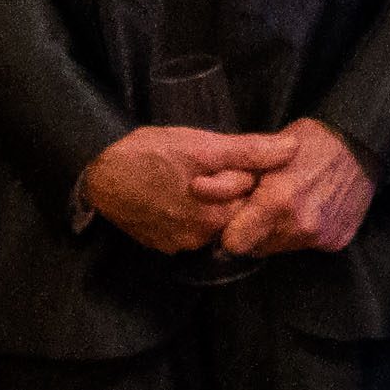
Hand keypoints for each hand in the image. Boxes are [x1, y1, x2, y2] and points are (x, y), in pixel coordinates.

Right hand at [81, 125, 296, 254]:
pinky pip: (190, 227)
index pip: (255, 199)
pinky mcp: (163, 244)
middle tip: (207, 165)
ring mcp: (179, 244)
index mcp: (215, 217)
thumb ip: (250, 151)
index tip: (230, 159)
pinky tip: (176, 191)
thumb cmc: (150, 153)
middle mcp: (200, 239)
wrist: (97, 173)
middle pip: (235, 212)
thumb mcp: (202, 145)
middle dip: (231, 189)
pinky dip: (190, 210)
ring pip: (213, 219)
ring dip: (211, 200)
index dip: (248, 174)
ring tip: (190, 176)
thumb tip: (292, 149)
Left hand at [217, 118, 376, 256]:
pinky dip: (306, 231)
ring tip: (292, 203)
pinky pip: (308, 244)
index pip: (234, 244)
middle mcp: (299, 227)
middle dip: (256, 231)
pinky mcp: (338, 241)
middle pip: (258, 248)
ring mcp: (321, 237)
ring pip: (283, 247)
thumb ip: (233, 176)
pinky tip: (314, 207)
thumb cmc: (309, 140)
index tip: (234, 219)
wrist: (362, 141)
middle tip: (267, 205)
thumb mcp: (265, 150)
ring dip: (280, 231)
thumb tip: (197, 190)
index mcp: (277, 203)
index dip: (230, 231)